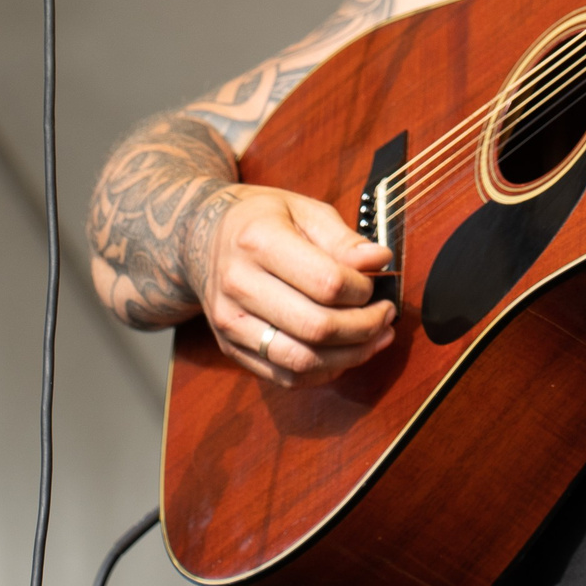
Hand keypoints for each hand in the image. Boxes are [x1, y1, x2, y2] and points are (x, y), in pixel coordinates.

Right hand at [184, 184, 396, 388]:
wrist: (199, 239)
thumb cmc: (259, 220)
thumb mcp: (302, 209)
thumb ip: (343, 238)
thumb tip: (379, 261)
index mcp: (258, 241)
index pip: (326, 282)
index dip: (363, 290)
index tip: (375, 283)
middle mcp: (238, 284)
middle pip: (316, 328)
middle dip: (365, 327)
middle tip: (385, 314)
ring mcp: (230, 322)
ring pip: (302, 361)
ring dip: (350, 356)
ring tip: (376, 337)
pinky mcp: (230, 347)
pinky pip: (285, 376)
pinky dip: (323, 372)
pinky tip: (345, 353)